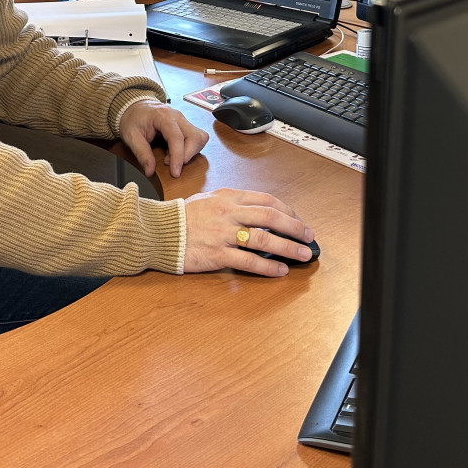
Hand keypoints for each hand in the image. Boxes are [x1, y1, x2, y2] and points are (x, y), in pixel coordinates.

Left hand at [119, 99, 208, 177]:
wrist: (135, 106)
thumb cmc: (133, 118)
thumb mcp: (131, 136)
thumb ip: (141, 154)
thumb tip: (150, 171)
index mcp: (163, 116)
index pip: (177, 137)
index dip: (178, 157)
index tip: (175, 173)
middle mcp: (178, 116)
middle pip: (195, 137)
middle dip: (187, 156)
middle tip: (170, 163)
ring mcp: (184, 120)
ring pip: (200, 138)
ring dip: (190, 152)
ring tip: (172, 156)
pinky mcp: (186, 126)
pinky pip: (197, 138)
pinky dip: (191, 149)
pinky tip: (176, 151)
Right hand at [182, 188, 314, 276]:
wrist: (158, 231)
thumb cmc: (182, 216)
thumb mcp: (209, 198)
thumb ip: (232, 202)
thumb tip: (256, 209)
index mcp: (229, 197)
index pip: (267, 200)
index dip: (288, 211)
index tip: (298, 220)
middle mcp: (229, 213)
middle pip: (272, 217)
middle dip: (295, 228)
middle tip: (309, 237)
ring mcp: (224, 234)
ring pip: (264, 239)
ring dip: (288, 248)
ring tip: (302, 255)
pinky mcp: (217, 255)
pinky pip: (248, 261)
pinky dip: (267, 267)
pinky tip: (280, 270)